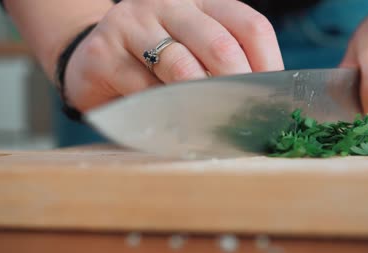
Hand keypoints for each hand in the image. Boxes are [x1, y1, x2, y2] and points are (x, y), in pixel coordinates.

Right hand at [64, 0, 283, 111]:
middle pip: (219, 43)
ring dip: (201, 103)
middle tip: (246, 119)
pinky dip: (164, 113)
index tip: (273, 100)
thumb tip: (262, 103)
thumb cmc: (154, 62)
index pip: (249, 26)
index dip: (268, 65)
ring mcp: (132, 24)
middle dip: (238, 88)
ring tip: (213, 125)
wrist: (94, 58)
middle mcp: (168, 4)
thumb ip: (223, 66)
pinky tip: (173, 125)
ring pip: (180, 66)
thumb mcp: (193, 52)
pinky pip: (143, 89)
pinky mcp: (103, 53)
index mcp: (201, 3)